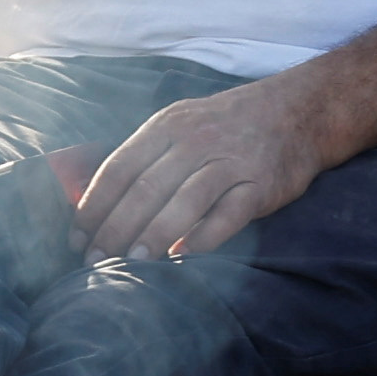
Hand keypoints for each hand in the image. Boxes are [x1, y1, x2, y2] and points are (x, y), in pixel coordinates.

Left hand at [60, 71, 347, 262]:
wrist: (299, 111)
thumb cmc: (227, 125)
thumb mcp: (182, 124)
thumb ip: (146, 157)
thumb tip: (96, 200)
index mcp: (168, 125)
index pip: (120, 168)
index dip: (95, 206)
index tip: (77, 238)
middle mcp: (197, 139)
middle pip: (146, 188)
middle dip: (115, 229)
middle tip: (96, 262)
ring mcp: (230, 160)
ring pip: (184, 201)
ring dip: (154, 235)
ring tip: (131, 264)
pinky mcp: (261, 184)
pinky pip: (228, 214)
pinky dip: (204, 237)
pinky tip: (183, 257)